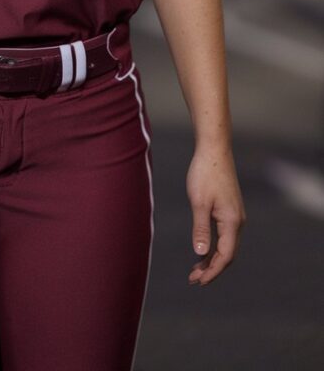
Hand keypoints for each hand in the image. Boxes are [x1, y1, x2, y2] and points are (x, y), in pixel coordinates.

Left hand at [185, 144, 245, 285]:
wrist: (214, 150)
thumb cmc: (205, 173)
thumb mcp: (199, 202)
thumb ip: (200, 228)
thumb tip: (200, 253)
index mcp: (232, 222)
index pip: (225, 256)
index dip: (213, 271)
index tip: (199, 281)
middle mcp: (238, 221)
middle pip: (228, 254)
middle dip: (212, 269)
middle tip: (193, 279)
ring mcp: (235, 215)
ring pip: (226, 245)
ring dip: (212, 258)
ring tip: (195, 269)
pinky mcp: (230, 209)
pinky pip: (224, 235)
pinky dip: (214, 246)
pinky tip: (202, 250)